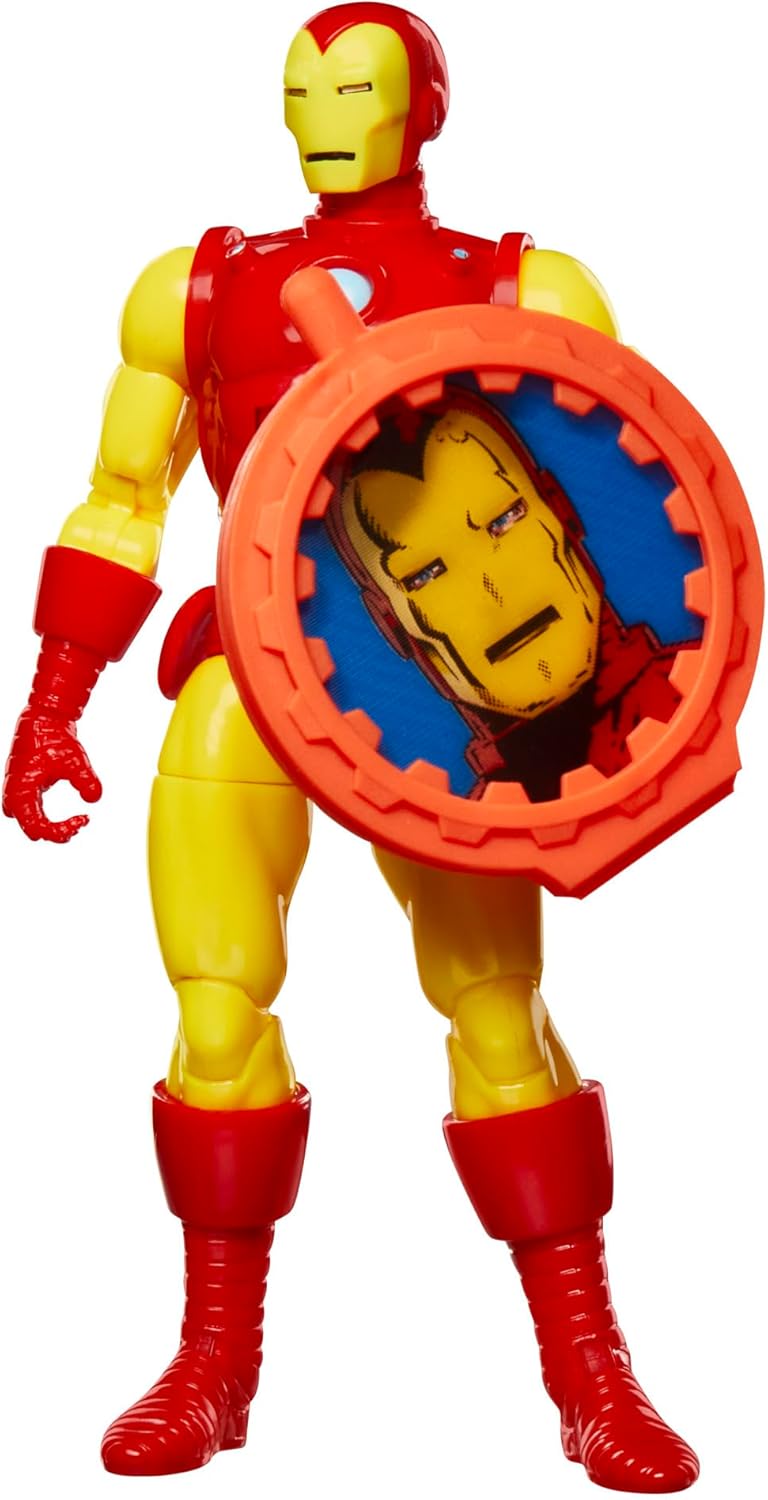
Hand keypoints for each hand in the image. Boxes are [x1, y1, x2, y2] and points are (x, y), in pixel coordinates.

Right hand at [3, 707, 101, 842]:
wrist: (44, 717)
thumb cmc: (53, 736)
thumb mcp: (74, 759)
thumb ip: (85, 779)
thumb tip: (93, 798)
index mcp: (21, 790)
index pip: (37, 827)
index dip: (60, 830)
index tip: (84, 818)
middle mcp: (15, 793)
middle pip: (30, 829)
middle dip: (54, 832)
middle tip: (78, 824)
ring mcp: (18, 789)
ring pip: (27, 821)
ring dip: (49, 826)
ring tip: (74, 823)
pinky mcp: (26, 786)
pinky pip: (31, 811)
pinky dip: (46, 817)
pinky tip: (68, 815)